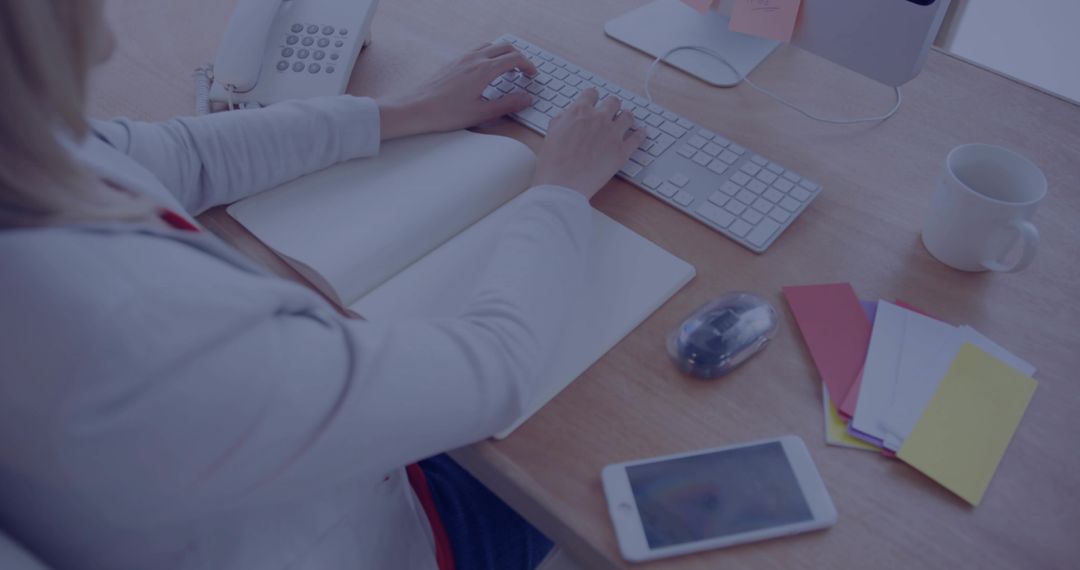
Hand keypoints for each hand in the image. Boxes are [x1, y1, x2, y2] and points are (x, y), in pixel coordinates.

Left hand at [376, 42, 537, 138]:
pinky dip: (489, 56)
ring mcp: (462, 58)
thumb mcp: (481, 113)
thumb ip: (508, 104)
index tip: (533, 76)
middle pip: (505, 47)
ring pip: (491, 46)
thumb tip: (527, 98)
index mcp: (484, 70)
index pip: (514, 58)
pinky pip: (477, 50)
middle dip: (519, 58)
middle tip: (525, 73)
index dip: (528, 66)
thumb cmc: (445, 113)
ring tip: (508, 72)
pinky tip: (486, 72)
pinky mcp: (453, 62)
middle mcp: (474, 59)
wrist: (416, 108)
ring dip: (504, 55)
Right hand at [531, 89, 645, 198]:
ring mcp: (613, 134)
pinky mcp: (622, 151)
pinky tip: (639, 134)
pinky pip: (638, 137)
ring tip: (624, 123)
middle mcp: (598, 118)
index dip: (593, 98)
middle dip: (611, 107)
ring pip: (628, 116)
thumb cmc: (553, 163)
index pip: (592, 93)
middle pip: (613, 102)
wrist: (562, 184)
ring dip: (626, 118)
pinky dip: (639, 134)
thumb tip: (568, 115)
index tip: (595, 102)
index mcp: (579, 112)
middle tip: (610, 114)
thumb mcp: (551, 133)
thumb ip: (562, 119)